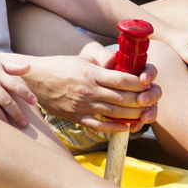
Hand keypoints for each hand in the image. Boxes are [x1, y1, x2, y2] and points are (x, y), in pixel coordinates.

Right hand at [20, 53, 159, 133]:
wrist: (36, 79)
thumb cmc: (60, 66)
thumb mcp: (82, 58)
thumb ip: (102, 63)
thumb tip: (119, 64)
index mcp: (92, 73)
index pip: (122, 79)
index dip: (139, 83)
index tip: (147, 84)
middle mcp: (89, 90)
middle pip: (122, 98)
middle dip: (141, 100)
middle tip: (151, 100)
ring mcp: (82, 105)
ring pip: (114, 114)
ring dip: (132, 115)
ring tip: (144, 114)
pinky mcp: (76, 117)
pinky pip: (99, 125)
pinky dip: (114, 128)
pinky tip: (126, 127)